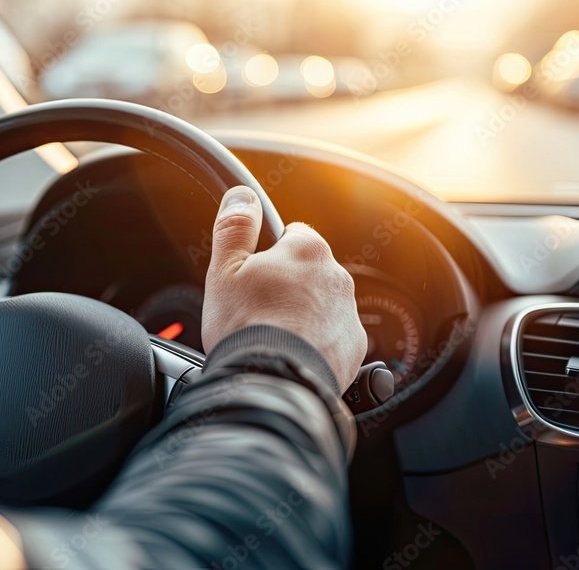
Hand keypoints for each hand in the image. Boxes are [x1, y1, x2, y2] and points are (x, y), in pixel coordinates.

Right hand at [201, 186, 366, 388]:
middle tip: (256, 309)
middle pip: (307, 272)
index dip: (267, 253)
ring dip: (302, 315)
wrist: (274, 382)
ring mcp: (348, 314)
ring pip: (320, 305)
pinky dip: (315, 344)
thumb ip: (235, 227)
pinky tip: (290, 354)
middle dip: (286, 286)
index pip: (291, 234)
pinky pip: (332, 337)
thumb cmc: (247, 326)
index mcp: (307, 250)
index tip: (252, 273)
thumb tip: (241, 195)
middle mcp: (336, 277)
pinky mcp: (353, 348)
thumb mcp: (225, 270)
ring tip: (272, 336)